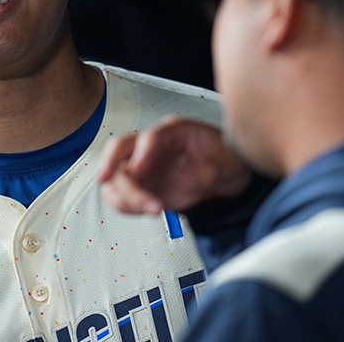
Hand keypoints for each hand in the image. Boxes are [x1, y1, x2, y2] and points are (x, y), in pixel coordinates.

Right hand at [98, 115, 250, 214]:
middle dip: (122, 177)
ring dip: (124, 196)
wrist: (227, 174)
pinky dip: (125, 205)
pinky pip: (121, 194)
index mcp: (173, 132)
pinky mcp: (143, 186)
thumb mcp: (227, 163)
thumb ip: (206, 172)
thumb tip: (186, 182)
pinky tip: (145, 210)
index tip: (139, 169)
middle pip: (120, 152)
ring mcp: (144, 166)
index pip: (149, 137)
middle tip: (142, 202)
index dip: (141, 153)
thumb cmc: (225, 160)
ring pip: (116, 176)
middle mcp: (152, 146)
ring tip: (151, 209)